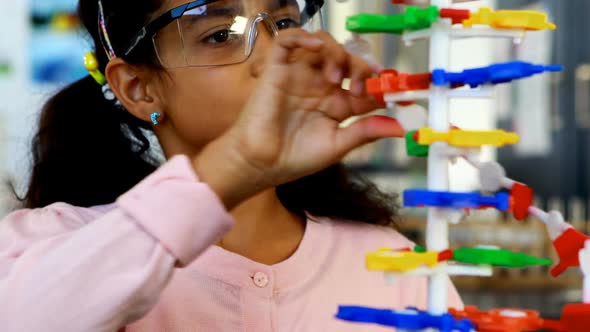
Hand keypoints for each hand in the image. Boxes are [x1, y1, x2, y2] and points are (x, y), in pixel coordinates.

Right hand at [195, 30, 403, 208]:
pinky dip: (304, 37)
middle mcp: (320, 86)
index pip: (365, 85)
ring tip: (334, 77)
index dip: (382, 84)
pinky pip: (289, 40)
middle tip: (359, 88)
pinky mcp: (278, 69)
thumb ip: (366, 131)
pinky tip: (316, 48)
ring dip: (336, 54)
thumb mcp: (337, 145)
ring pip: (324, 45)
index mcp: (337, 105)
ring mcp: (300, 75)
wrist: (260, 164)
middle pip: (348, 60)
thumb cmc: (294, 158)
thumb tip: (400, 127)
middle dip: (360, 68)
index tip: (397, 90)